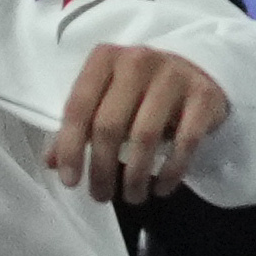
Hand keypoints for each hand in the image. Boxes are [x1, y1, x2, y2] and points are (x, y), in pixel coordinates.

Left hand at [44, 46, 225, 209]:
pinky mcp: (203, 95)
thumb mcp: (104, 100)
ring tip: (131, 197)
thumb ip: (78, 127)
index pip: (78, 107)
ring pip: (144, 136)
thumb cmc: (138, 90)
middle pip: (109, 125)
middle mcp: (137, 60)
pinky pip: (184, 141)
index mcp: (104, 59)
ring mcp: (174, 75)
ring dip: (134, 176)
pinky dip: (170, 171)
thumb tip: (52, 163)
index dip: (70, 148)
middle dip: (101, 169)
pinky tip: (161, 188)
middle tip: (100, 195)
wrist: (195, 70)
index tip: (70, 182)